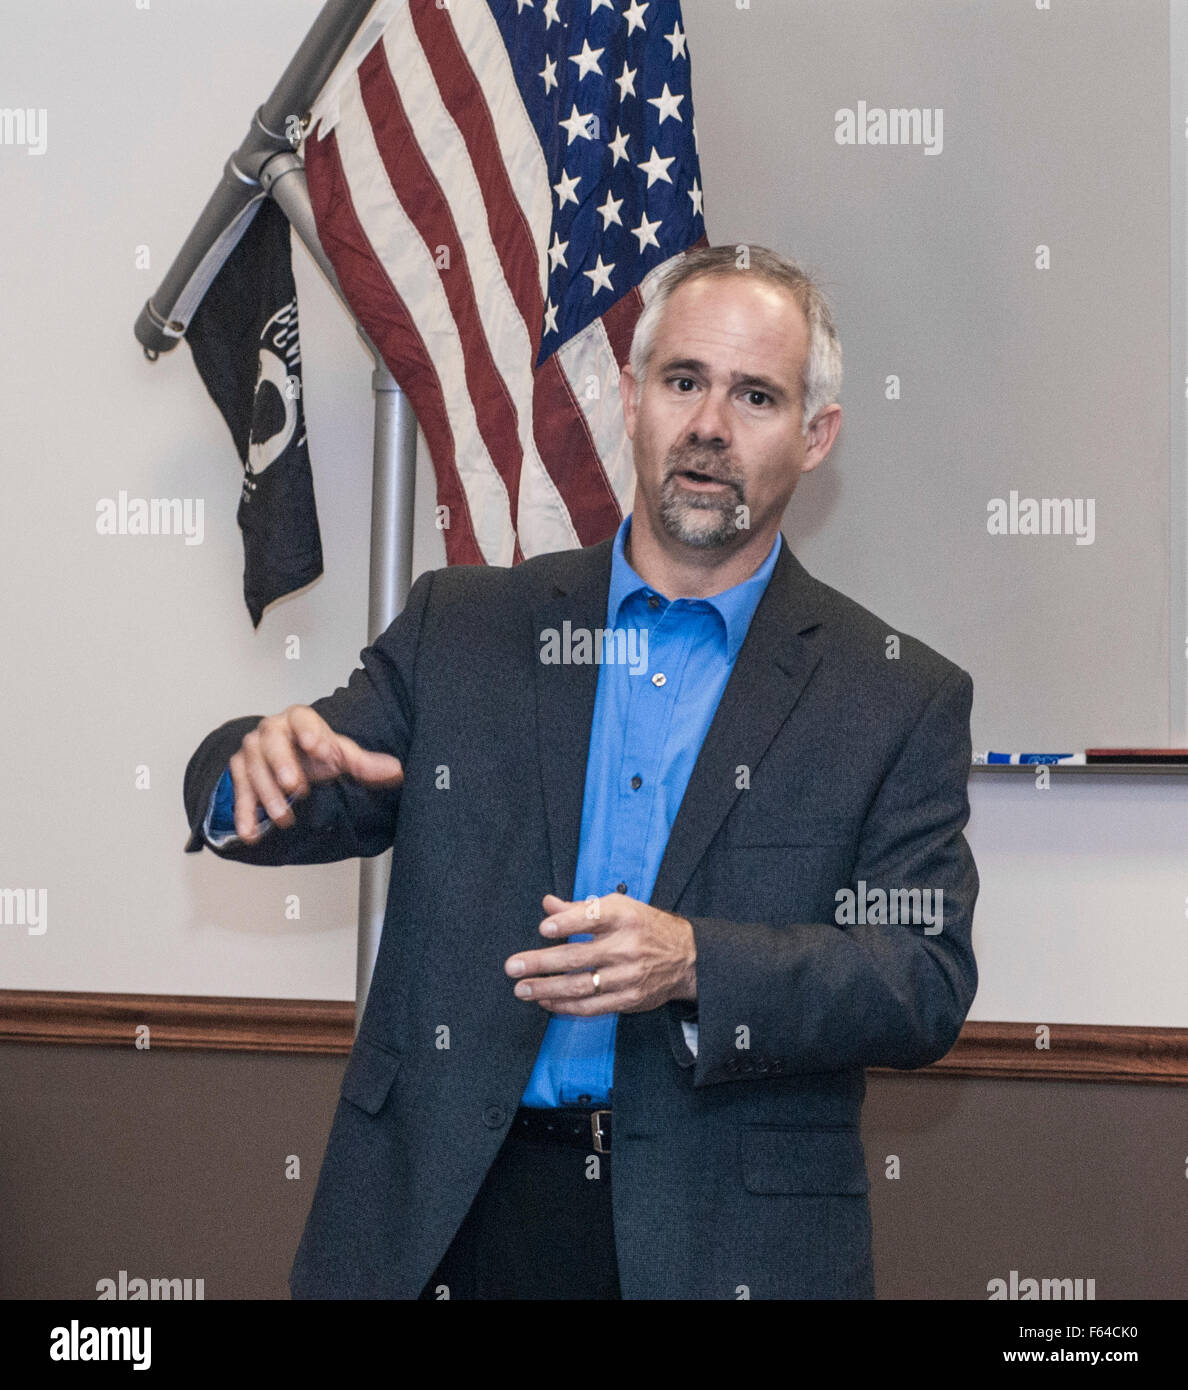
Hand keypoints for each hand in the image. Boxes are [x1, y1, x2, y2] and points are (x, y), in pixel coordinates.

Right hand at [229, 704, 403, 840]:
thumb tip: (395, 771)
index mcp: (298, 720)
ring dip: (267, 795)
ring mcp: (252, 751)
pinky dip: (244, 814)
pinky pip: (239, 792)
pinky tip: (250, 832)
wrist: (283, 759)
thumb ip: (365, 764)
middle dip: (282, 764)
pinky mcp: (239, 772)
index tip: (320, 748)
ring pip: (254, 768)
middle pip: (271, 741)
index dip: (310, 731)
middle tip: (294, 786)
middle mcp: (272, 731)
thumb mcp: (340, 756)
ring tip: (283, 817)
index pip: (302, 719)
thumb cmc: (313, 753)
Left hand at [504, 893, 696, 1015]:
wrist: (687, 957)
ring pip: (580, 986)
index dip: (567, 923)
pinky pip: (592, 1007)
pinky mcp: (629, 999)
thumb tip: (548, 905)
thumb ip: (581, 908)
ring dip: (547, 989)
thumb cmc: (645, 927)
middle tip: (513, 966)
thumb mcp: (620, 908)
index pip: (593, 917)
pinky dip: (566, 1006)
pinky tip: (546, 1002)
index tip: (543, 929)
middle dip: (541, 963)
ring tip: (522, 988)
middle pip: (578, 956)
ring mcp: (628, 976)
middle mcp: (627, 946)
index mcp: (624, 917)